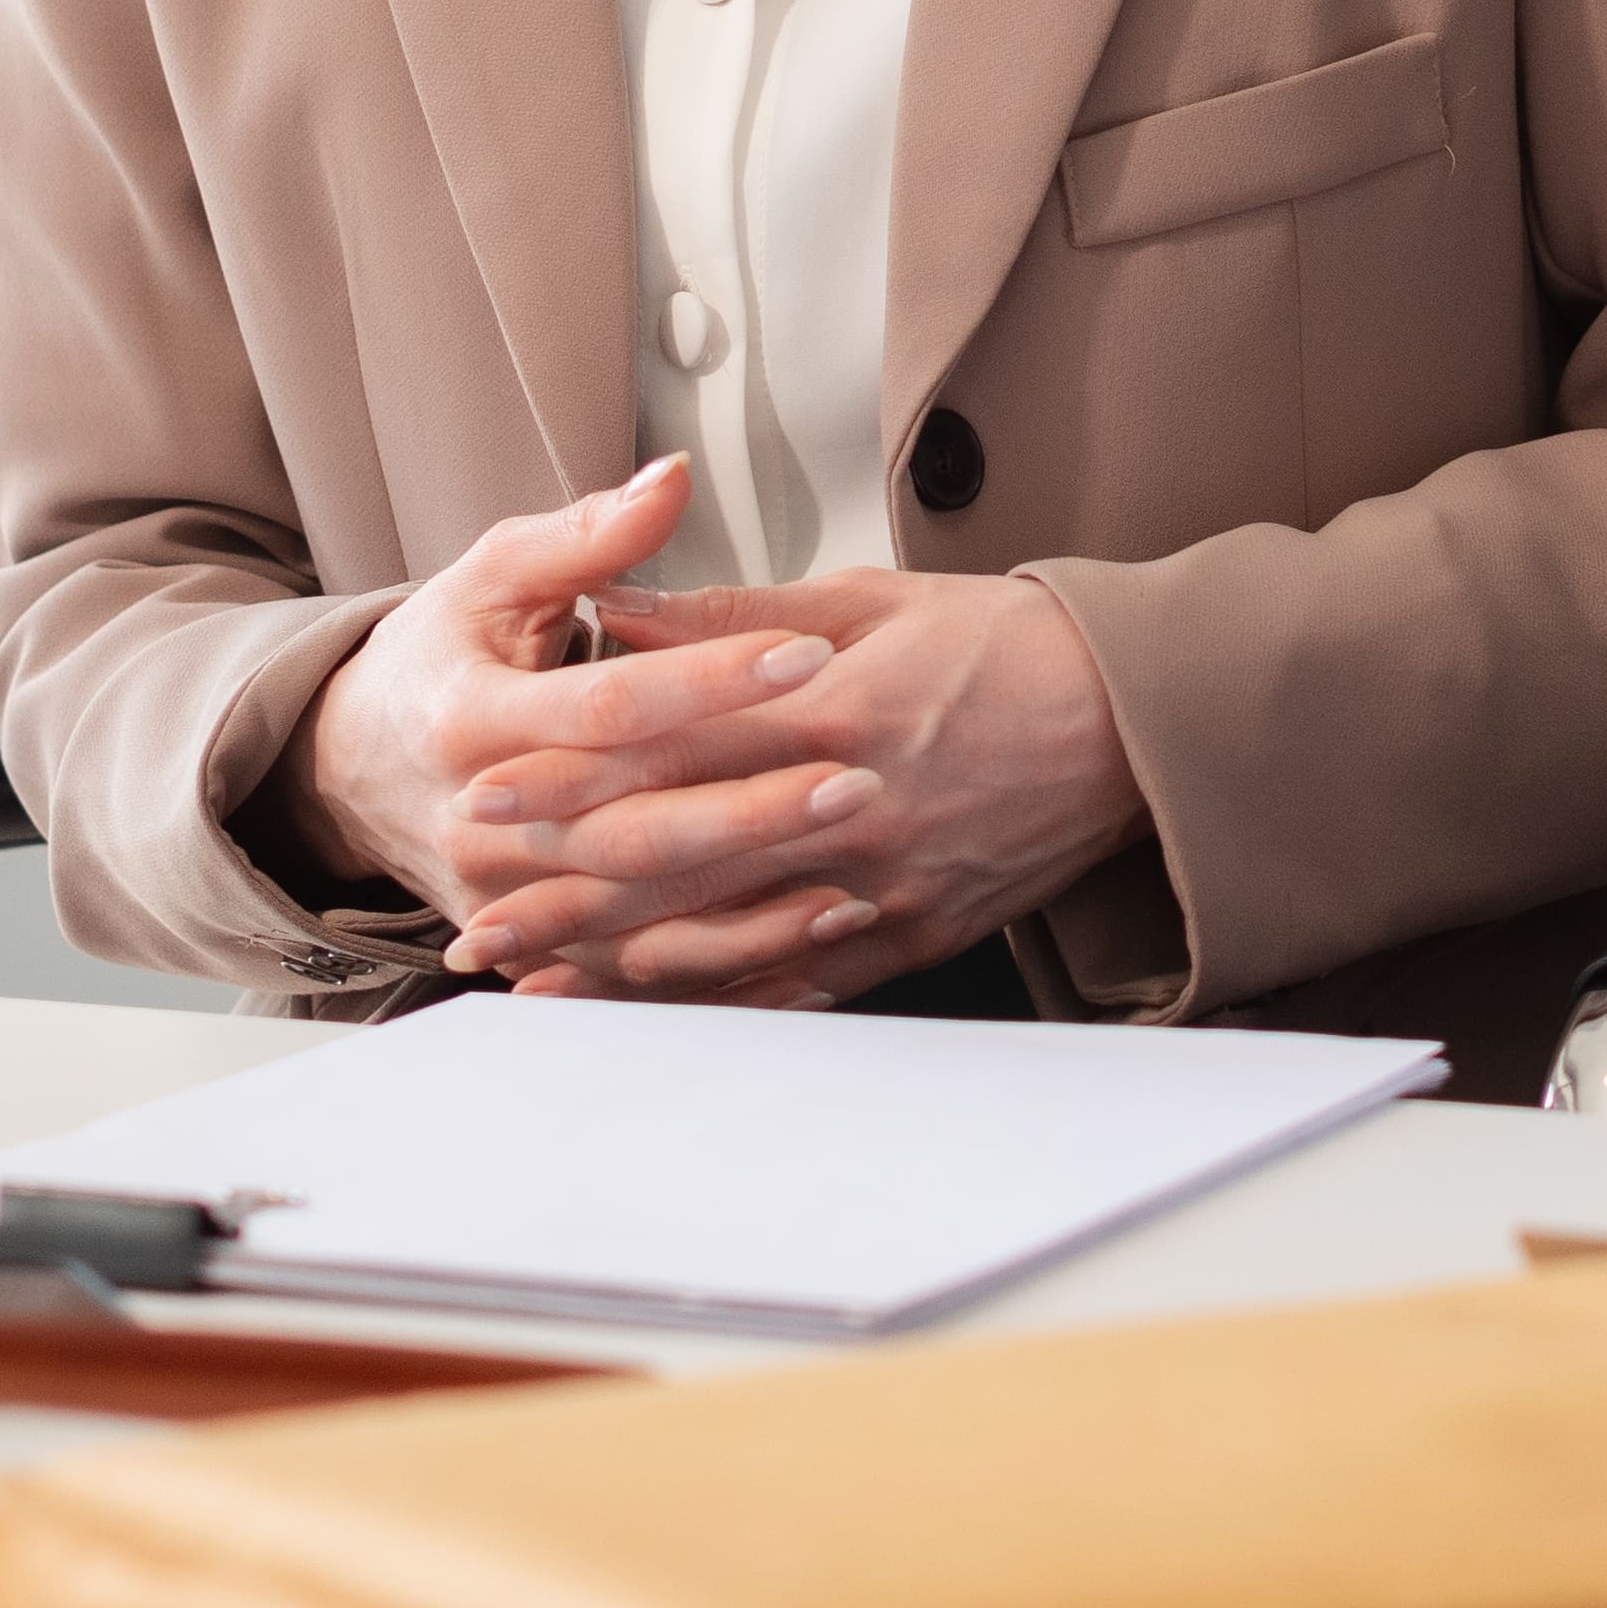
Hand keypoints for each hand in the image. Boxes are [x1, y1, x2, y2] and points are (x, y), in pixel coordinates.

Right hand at [274, 458, 887, 963]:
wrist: (348, 765)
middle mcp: (479, 825)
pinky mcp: (528, 950)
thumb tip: (671, 480)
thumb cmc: (443, 656)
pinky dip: (720, 978)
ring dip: (749, 912)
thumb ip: (587, 536)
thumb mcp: (494, 575)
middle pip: (631, 830)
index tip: (807, 655)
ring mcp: (502, 900)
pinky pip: (633, 979)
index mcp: (470, 719)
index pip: (606, 707)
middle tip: (858, 782)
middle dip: (751, 810)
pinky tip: (801, 963)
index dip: (708, 682)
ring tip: (854, 887)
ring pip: (639, 921)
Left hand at [473, 562, 1150, 1000]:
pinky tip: (645, 1009)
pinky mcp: (911, 933)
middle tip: (475, 907)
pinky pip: (795, 981)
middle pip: (675, 855)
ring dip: (614, 961)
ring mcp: (879, 882)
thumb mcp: (868, 598)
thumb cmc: (1004, 645)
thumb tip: (618, 606)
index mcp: (829, 705)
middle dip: (560, 888)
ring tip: (530, 974)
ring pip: (723, 935)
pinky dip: (711, 1001)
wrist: (1131, 720)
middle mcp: (845, 805)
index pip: (667, 747)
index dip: (564, 776)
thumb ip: (732, 611)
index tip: (485, 792)